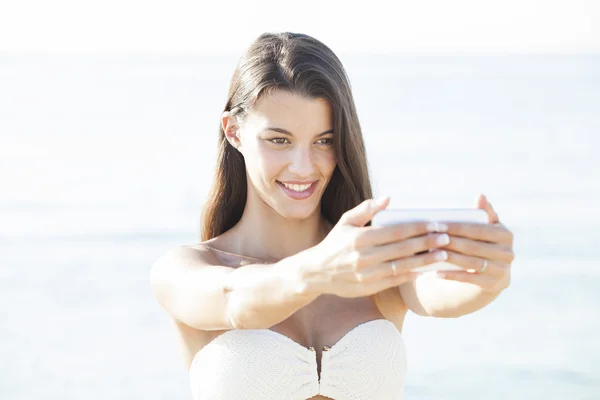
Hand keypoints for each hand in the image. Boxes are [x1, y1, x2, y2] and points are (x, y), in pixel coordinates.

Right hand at [305, 196, 449, 297]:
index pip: (396, 231)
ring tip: (442, 254)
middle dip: (427, 242)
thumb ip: (366, 209)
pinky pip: (394, 281)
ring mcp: (367, 274)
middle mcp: (364, 257)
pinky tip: (425, 270)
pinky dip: (411, 275)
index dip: (418, 228)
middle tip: (446, 237)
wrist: (316, 273)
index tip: (435, 224)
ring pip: (402, 266)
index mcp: (360, 238)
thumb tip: (388, 199)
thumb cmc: (334, 244)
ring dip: (424, 260)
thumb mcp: (346, 222)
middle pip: (402, 249)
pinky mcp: (368, 288)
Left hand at [435, 193, 514, 292]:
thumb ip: (484, 213)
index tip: (437, 224)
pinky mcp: (493, 285)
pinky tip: (436, 273)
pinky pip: (469, 279)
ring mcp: (502, 270)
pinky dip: (452, 275)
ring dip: (449, 258)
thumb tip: (480, 195)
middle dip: (450, 242)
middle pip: (473, 246)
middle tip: (430, 239)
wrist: (492, 272)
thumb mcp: (487, 228)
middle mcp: (508, 253)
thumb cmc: (484, 243)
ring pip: (471, 262)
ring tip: (431, 254)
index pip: (478, 229)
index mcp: (506, 235)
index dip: (457, 227)